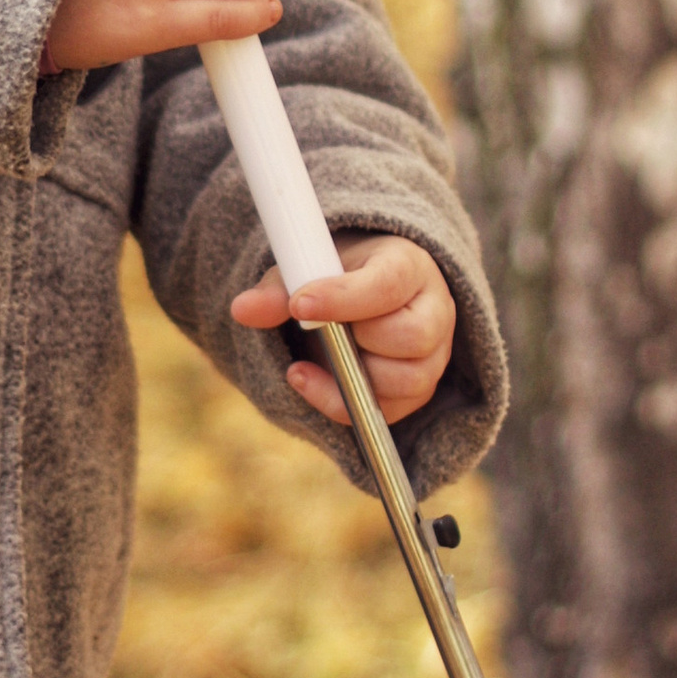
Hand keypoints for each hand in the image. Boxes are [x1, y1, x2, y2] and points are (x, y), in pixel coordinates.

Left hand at [231, 234, 456, 428]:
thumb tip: (242, 309)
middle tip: (316, 329)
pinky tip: (310, 381)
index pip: (389, 284)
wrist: (362, 291)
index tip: (298, 306)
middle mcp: (434, 310)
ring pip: (409, 380)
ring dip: (353, 375)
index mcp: (409, 265)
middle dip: (357, 340)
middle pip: (412, 337)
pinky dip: (344, 403)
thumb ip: (278, 289)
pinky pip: (390, 412)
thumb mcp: (305, 271)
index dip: (344, 298)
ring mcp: (433, 354)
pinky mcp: (419, 389)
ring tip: (312, 357)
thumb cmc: (338, 274)